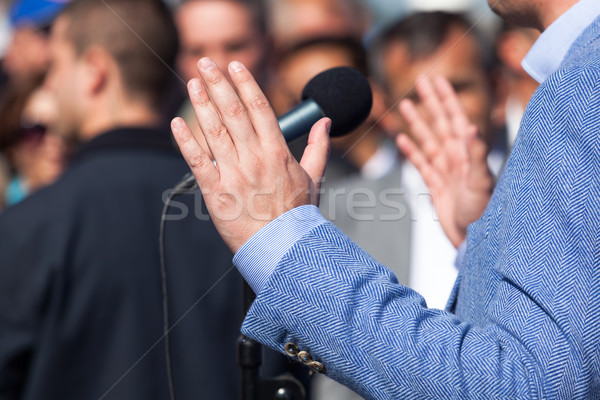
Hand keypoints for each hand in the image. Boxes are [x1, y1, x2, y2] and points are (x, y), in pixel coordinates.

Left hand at [171, 58, 330, 252]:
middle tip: (206, 63)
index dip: (245, 84)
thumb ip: (318, 147)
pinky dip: (186, 141)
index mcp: (278, 153)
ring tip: (192, 82)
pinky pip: (198, 162)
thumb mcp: (314, 178)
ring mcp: (234, 174)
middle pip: (234, 113)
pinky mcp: (215, 192)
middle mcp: (255, 159)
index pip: (260, 109)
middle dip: (218, 85)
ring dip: (202, 104)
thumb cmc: (298, 216)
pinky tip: (177, 122)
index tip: (234, 66)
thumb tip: (325, 122)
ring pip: (215, 131)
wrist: (283, 250)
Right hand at [396, 76, 493, 246]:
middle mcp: (455, 157)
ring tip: (405, 104)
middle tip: (420, 81)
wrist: (474, 239)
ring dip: (417, 122)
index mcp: (466, 152)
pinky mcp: (435, 186)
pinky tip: (402, 139)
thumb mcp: (481, 182)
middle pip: (439, 123)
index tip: (436, 79)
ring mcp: (445, 170)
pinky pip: (421, 163)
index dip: (445, 97)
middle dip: (429, 101)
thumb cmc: (483, 212)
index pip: (454, 117)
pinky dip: (411, 151)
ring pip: (427, 140)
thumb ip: (476, 154)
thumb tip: (469, 127)